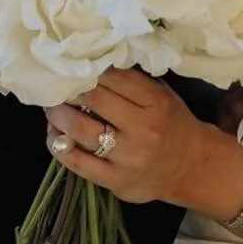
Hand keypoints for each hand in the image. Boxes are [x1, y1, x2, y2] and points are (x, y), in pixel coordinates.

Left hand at [46, 68, 242, 209]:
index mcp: (156, 102)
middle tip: (55, 83)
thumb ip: (133, 81)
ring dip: (57, 114)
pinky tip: (54, 135)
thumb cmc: (171, 124)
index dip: (90, 68)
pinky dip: (59, 145)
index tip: (73, 63)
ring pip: (79, 130)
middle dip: (68, 89)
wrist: (191, 168)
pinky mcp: (116, 181)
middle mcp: (143, 129)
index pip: (115, 77)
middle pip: (93, 100)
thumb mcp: (162, 95)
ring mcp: (128, 158)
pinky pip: (77, 162)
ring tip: (51, 107)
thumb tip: (92, 62)